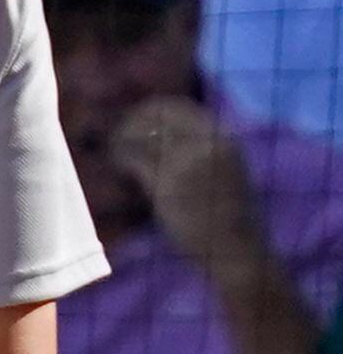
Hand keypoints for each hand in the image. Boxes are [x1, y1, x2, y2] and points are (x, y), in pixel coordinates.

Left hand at [110, 97, 269, 274]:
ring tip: (115, 152)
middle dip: (131, 122)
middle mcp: (206, 142)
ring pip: (140, 136)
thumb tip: (162, 132)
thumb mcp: (226, 167)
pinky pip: (133, 161)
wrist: (238, 248)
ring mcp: (186, 161)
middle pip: (155, 115)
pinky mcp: (166, 183)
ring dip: (122, 140)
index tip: (135, 121)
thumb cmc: (230, 213)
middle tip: (118, 136)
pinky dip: (120, 161)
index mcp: (224, 136)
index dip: (150, 110)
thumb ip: (202, 145)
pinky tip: (119, 168)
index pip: (178, 106)